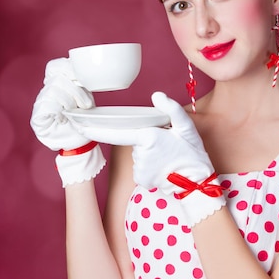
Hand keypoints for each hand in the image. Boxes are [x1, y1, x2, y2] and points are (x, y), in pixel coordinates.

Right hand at [30, 58, 105, 185]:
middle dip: (76, 88)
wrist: (78, 145)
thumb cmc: (83, 122)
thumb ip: (83, 85)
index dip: (67, 67)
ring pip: (55, 88)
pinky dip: (61, 108)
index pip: (55, 66)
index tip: (82, 78)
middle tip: (86, 103)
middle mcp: (46, 92)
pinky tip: (66, 116)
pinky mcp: (38, 115)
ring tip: (79, 111)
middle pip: (57, 76)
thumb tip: (91, 72)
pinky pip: (48, 103)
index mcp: (58, 85)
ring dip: (72, 99)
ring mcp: (40, 103)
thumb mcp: (86, 99)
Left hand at [74, 92, 225, 224]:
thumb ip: (172, 109)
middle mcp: (140, 155)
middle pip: (134, 142)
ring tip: (167, 157)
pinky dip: (150, 166)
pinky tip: (163, 168)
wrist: (197, 183)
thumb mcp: (187, 127)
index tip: (81, 127)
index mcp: (148, 138)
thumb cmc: (193, 153)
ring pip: (138, 156)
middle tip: (167, 146)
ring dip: (149, 154)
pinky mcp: (142, 180)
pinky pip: (141, 168)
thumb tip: (157, 95)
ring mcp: (140, 169)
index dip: (97, 130)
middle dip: (146, 141)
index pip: (116, 133)